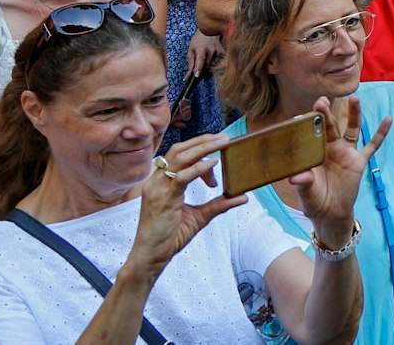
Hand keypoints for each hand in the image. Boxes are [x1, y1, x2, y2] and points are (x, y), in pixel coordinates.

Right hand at [125, 132, 246, 277]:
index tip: (218, 157)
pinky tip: (213, 164)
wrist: (151, 257)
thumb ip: (219, 205)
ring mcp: (157, 189)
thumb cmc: (169, 236)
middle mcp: (156, 181)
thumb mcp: (199, 216)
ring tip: (223, 143)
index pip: (180, 156)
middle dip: (203, 141)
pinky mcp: (163, 199)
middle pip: (180, 150)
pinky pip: (181, 177)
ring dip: (203, 148)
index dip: (200, 151)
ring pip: (180, 158)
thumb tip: (242, 197)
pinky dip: (198, 168)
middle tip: (225, 137)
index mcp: (161, 182)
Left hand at [185, 31, 222, 77]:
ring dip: (208, 71)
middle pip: (207, 67)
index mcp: (202, 49)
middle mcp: (212, 51)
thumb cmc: (197, 42)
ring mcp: (219, 52)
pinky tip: (210, 64)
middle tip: (198, 76)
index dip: (198, 68)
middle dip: (202, 73)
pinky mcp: (223, 54)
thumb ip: (190, 65)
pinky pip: (218, 65)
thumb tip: (187, 78)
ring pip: (213, 67)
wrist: (209, 32)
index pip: (200, 60)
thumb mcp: (191, 51)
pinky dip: (213, 67)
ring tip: (204, 69)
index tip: (196, 76)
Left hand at [285, 95, 390, 236]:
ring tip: (354, 98)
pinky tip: (388, 119)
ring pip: (351, 129)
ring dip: (354, 113)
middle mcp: (331, 148)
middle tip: (321, 100)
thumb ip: (303, 182)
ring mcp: (346, 153)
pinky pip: (372, 145)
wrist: (330, 214)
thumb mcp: (305, 192)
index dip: (309, 122)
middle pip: (330, 126)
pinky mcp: (359, 161)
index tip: (304, 113)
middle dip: (326, 113)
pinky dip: (380, 133)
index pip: (312, 133)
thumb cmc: (314, 200)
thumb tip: (296, 177)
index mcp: (315, 152)